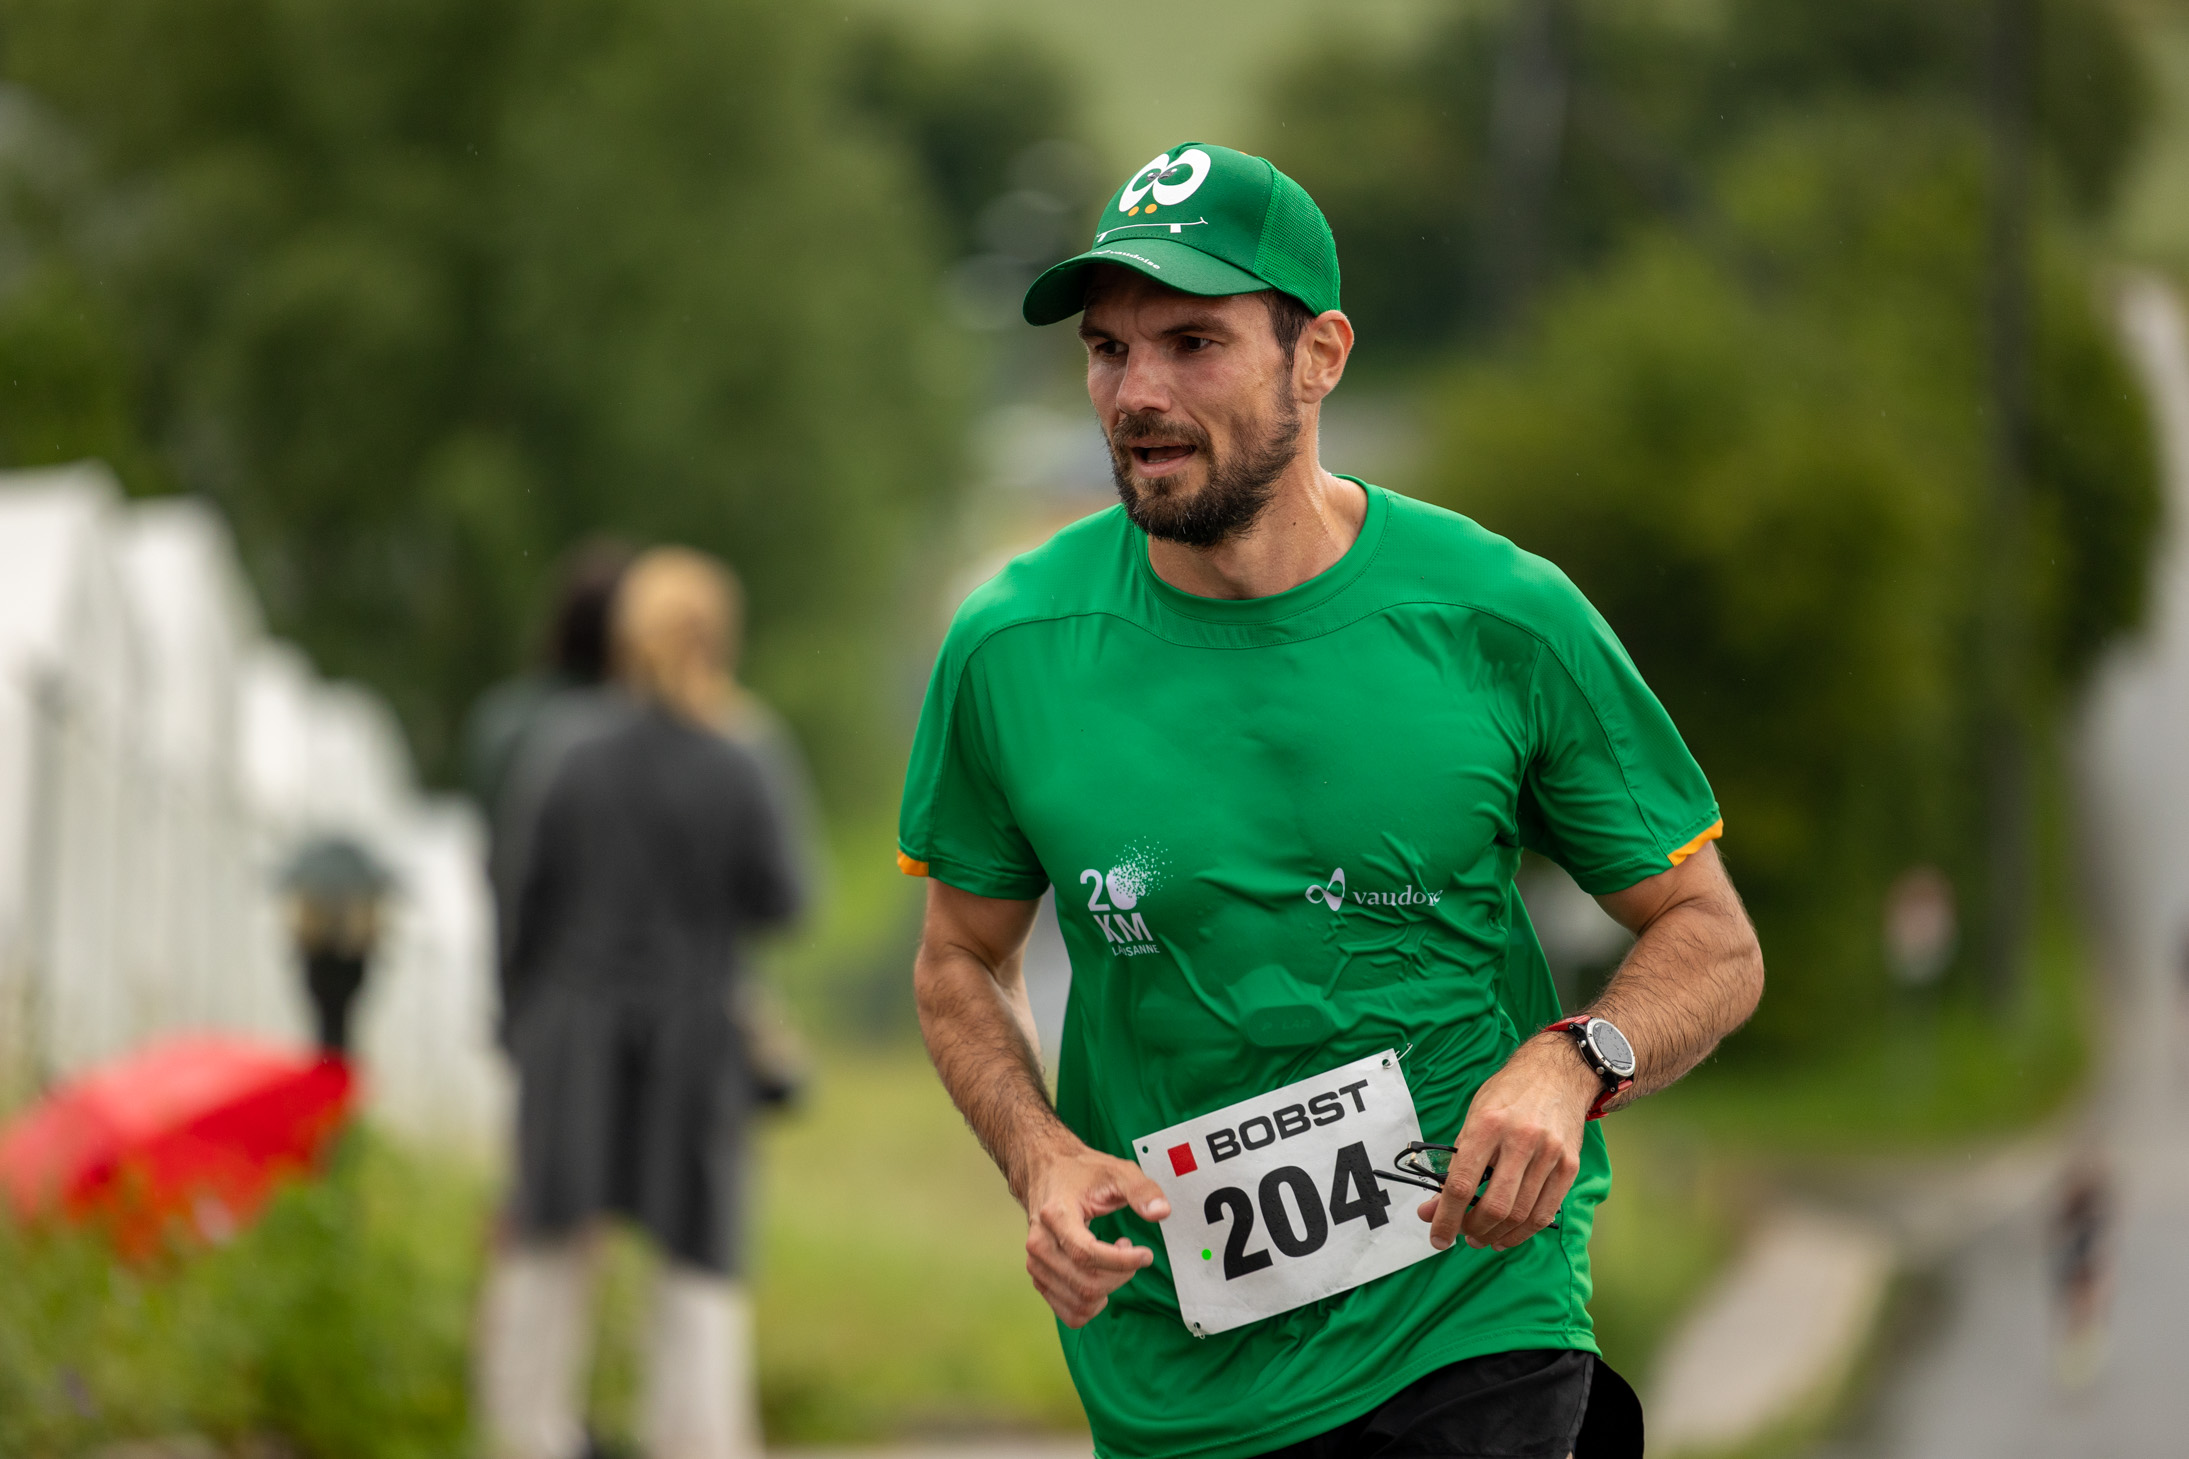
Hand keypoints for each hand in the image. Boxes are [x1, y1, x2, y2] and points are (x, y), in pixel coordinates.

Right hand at [1022, 1141, 1171, 1326]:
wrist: (1046, 1171)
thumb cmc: (1081, 1172)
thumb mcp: (1117, 1171)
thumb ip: (1142, 1190)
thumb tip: (1162, 1212)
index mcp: (1056, 1216)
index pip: (1087, 1255)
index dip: (1123, 1262)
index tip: (1146, 1254)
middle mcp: (1040, 1243)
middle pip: (1086, 1284)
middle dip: (1120, 1275)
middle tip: (1131, 1252)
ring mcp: (1036, 1263)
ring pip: (1080, 1301)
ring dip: (1109, 1288)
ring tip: (1115, 1260)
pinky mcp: (1039, 1277)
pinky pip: (1070, 1312)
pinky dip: (1094, 1303)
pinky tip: (1101, 1276)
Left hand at [1417, 1034, 1595, 1252]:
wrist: (1556, 1073)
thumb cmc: (1508, 1095)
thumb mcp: (1473, 1117)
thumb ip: (1454, 1163)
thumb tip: (1432, 1208)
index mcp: (1487, 1125)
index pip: (1461, 1183)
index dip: (1446, 1218)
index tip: (1437, 1237)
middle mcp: (1520, 1140)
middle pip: (1494, 1205)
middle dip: (1472, 1229)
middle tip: (1463, 1235)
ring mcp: (1549, 1154)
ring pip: (1520, 1214)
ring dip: (1497, 1234)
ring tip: (1482, 1237)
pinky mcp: (1569, 1165)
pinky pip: (1546, 1212)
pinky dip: (1524, 1231)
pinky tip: (1509, 1234)